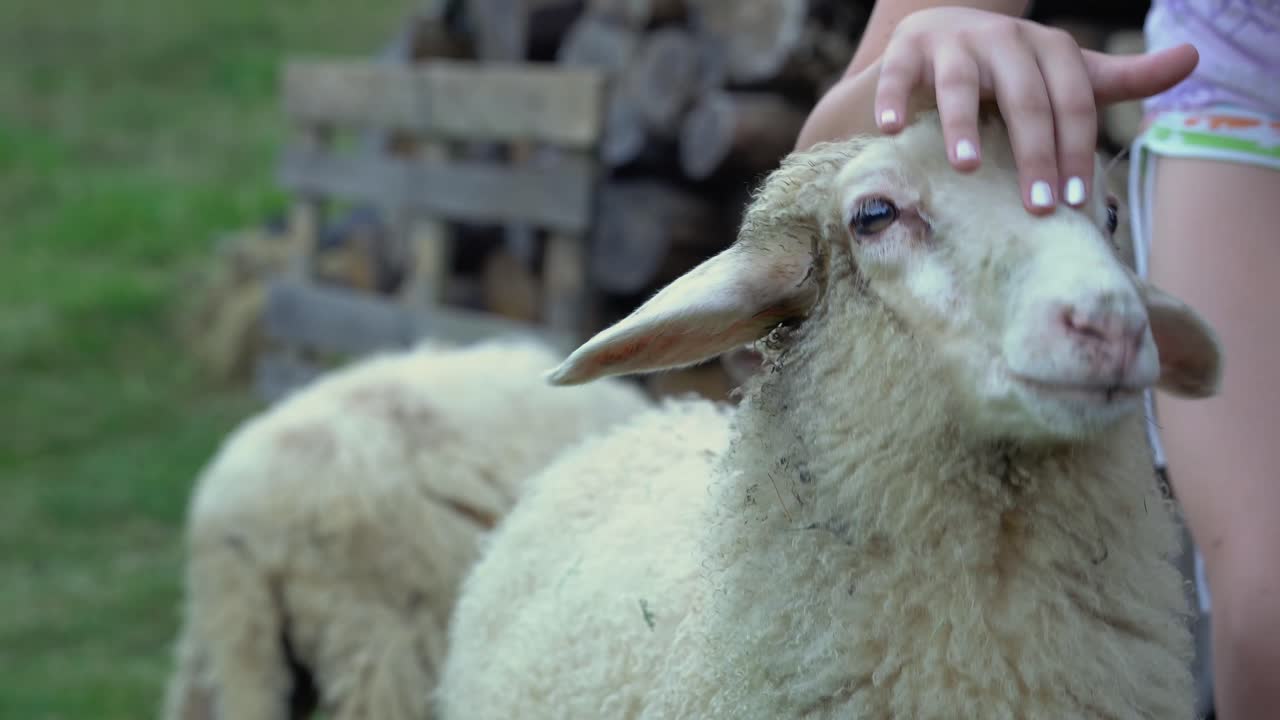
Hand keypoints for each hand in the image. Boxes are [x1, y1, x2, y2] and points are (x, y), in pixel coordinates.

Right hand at [872, 7, 1197, 212]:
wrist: (940, 37)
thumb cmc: (1009, 71)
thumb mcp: (1064, 74)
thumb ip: (1119, 77)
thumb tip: (1193, 57)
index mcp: (1048, 47)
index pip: (1073, 100)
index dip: (1077, 150)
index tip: (1074, 203)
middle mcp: (1004, 38)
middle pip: (1025, 98)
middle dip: (1034, 153)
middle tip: (1036, 207)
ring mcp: (953, 42)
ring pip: (961, 83)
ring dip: (963, 124)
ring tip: (968, 166)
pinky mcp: (907, 49)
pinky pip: (899, 73)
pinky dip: (893, 98)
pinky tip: (890, 129)